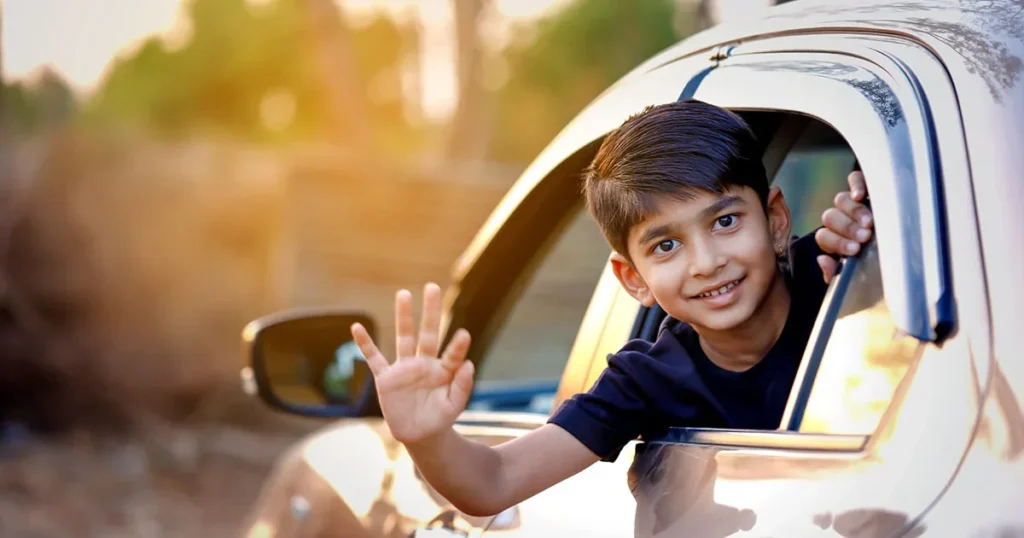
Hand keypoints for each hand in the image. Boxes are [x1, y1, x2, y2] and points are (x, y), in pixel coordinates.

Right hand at [351, 283, 473, 444]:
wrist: (420, 435)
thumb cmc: (440, 418)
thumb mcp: (455, 404)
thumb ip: (462, 385)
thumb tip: (469, 363)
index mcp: (444, 369)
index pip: (452, 353)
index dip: (457, 346)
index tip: (464, 335)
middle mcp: (424, 363)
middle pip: (428, 333)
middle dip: (430, 311)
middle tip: (432, 286)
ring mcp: (404, 369)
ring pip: (404, 338)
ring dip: (403, 317)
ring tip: (403, 294)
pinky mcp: (386, 379)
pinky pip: (374, 358)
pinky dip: (365, 344)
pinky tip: (357, 327)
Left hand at [815, 171, 873, 283]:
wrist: (909, 255)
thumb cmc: (884, 267)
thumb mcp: (862, 277)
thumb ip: (838, 273)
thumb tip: (822, 260)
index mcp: (837, 240)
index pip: (824, 237)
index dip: (836, 242)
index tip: (855, 250)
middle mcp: (842, 220)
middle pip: (830, 217)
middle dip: (847, 228)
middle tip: (865, 237)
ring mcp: (854, 202)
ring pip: (841, 200)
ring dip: (854, 212)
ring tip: (870, 223)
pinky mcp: (868, 187)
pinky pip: (855, 179)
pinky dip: (856, 185)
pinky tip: (861, 195)